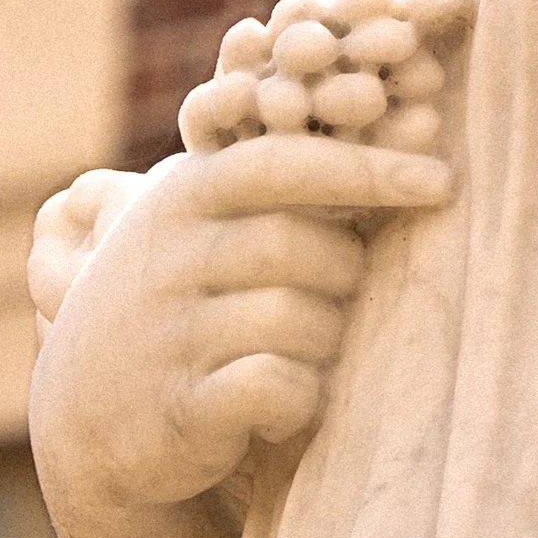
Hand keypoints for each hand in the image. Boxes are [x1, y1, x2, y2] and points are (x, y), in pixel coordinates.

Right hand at [31, 127, 451, 512]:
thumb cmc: (187, 300)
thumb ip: (283, 174)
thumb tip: (415, 120)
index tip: (442, 180)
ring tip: (305, 353)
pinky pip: (274, 387)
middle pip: (301, 246)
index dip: (366, 168)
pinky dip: (300, 397)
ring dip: (324, 341)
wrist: (94, 417)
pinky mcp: (176, 408)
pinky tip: (286, 402)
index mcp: (183, 194)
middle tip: (334, 298)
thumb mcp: (208, 223)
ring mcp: (165, 333)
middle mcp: (165, 256)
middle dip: (342, 274)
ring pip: (296, 319)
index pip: (283, 162)